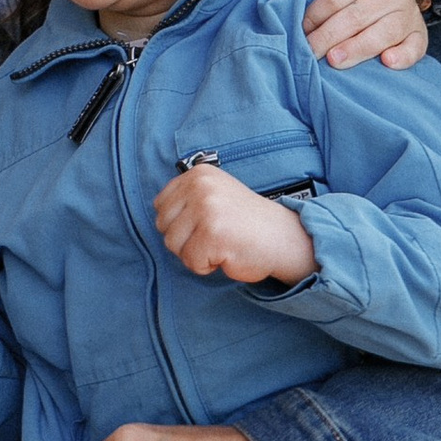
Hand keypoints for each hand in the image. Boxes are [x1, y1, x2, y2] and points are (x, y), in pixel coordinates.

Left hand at [154, 158, 317, 288]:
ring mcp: (206, 208)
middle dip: (186, 240)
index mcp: (197, 174)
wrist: (282, 237)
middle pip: (163, 226)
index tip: (207, 223)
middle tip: (216, 236)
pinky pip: (191, 261)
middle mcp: (200, 186)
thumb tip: (157, 214)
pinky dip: (207, 266)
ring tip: (221, 244)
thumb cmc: (245, 222)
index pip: (160, 206)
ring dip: (196, 254)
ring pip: (174, 246)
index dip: (180, 224)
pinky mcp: (213, 233)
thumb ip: (186, 199)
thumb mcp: (214, 195)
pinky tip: (227, 253)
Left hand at [304, 0, 426, 69]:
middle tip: (309, 52)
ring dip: (356, 50)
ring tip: (334, 61)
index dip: (314, 16)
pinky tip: (387, 62)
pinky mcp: (419, 34)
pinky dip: (403, 56)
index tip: (300, 30)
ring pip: (382, 35)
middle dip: (328, 38)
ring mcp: (410, 14)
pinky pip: (415, 48)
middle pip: (356, 18)